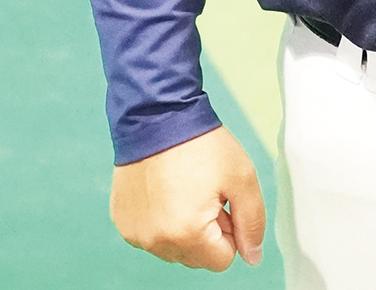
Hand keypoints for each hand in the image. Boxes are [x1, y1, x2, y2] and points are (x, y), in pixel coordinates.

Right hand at [110, 125, 265, 270]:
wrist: (158, 115)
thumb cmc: (200, 144)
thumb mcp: (242, 177)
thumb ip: (252, 222)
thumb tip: (252, 256)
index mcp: (187, 234)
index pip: (222, 260)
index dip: (229, 229)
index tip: (222, 201)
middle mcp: (156, 241)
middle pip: (197, 257)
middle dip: (206, 231)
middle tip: (205, 192)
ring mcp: (136, 233)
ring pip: (173, 248)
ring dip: (183, 227)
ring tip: (184, 187)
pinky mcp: (123, 221)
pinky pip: (151, 235)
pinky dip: (160, 219)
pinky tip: (164, 189)